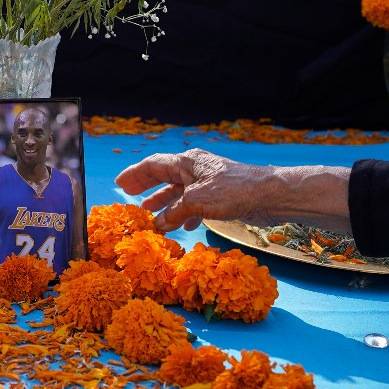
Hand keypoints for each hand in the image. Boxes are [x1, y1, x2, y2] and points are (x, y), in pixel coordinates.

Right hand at [114, 149, 291, 231]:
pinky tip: (182, 226)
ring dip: (164, 204)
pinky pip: (194, 204)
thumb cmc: (232, 191)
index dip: (135, 174)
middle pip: (164, 176)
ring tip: (150, 215)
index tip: (120, 183)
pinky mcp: (219, 196)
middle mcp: (195, 169)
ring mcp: (208, 182)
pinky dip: (184, 214)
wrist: (268, 195)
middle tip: (129, 197)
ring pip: (179, 192)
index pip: (154, 164)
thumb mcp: (196, 202)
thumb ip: (174, 213)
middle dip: (147, 187)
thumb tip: (157, 224)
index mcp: (187, 162)